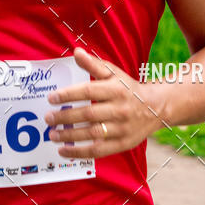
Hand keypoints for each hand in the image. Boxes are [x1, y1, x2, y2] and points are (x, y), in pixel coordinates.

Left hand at [44, 48, 164, 157]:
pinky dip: (79, 152)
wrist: (156, 107)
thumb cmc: (128, 89)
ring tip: (52, 134)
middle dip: (65, 117)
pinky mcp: (123, 144)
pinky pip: (98, 151)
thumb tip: (76, 52)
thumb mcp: (114, 74)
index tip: (51, 98)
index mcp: (116, 89)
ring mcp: (122, 128)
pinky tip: (63, 150)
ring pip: (92, 133)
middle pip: (89, 114)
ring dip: (69, 136)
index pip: (89, 91)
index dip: (69, 94)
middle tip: (48, 118)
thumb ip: (94, 64)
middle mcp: (120, 109)